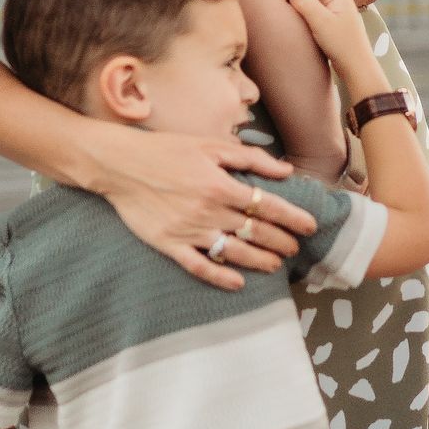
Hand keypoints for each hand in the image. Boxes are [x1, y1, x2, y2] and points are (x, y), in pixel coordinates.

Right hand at [88, 122, 315, 289]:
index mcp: (221, 185)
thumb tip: (285, 170)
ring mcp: (189, 231)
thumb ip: (250, 158)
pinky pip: (199, 267)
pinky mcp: (170, 244)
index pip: (268, 205)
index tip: (309, 225)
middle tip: (295, 247)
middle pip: (255, 231)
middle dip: (281, 241)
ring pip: (234, 252)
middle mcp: (209, 211)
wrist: (120, 164)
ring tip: (276, 264)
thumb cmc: (166, 150)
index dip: (292, 217)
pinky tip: (238, 282)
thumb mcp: (210, 145)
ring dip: (259, 260)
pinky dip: (220, 277)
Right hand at [287, 0, 378, 84]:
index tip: (296, 9)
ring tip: (305, 23)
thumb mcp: (321, 22)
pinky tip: (310, 27)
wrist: (356, 65)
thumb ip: (305, 3)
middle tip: (300, 16)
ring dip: (304, 8)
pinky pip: (315, 8)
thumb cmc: (341, 44)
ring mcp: (336, 6)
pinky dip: (308, 15)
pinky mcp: (333, 17)